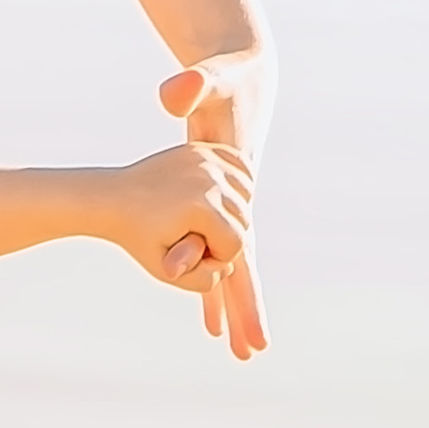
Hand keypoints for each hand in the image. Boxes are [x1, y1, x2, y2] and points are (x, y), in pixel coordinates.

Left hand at [97, 138, 257, 354]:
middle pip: (244, 220)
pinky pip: (240, 168)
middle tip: (190, 234)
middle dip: (222, 234)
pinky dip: (234, 183)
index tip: (187, 250)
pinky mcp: (204, 148)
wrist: (114, 199)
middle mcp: (208, 177)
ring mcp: (206, 158)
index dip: (215, 257)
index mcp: (201, 206)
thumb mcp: (166, 272)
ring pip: (246, 194)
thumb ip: (204, 281)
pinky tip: (215, 194)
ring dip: (231, 210)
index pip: (236, 244)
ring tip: (201, 217)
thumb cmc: (140, 238)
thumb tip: (229, 266)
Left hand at [157, 47, 274, 353]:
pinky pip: (216, 240)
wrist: (244, 74)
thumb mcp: (211, 82)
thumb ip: (195, 85)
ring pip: (227, 259)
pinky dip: (212, 268)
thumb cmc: (228, 80)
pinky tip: (208, 297)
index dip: (245, 294)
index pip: (242, 253)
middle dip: (244, 311)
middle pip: (240, 266)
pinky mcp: (218, 193)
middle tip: (251, 353)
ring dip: (228, 298)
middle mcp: (238, 200)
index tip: (253, 333)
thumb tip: (174, 94)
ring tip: (235, 345)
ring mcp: (230, 199)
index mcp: (235, 191)